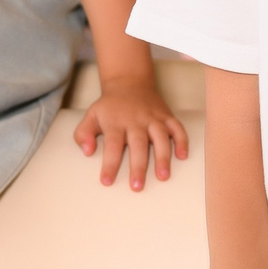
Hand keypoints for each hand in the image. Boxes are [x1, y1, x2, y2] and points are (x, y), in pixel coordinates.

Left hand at [73, 75, 189, 189]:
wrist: (129, 82)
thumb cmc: (109, 107)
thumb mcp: (91, 116)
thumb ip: (84, 134)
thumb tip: (87, 151)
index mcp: (115, 122)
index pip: (112, 145)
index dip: (110, 163)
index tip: (107, 181)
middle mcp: (135, 120)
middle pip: (138, 144)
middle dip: (138, 166)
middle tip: (137, 186)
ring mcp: (153, 118)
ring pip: (160, 137)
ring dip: (163, 157)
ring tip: (163, 176)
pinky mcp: (166, 115)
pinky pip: (177, 127)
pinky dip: (182, 141)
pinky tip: (183, 156)